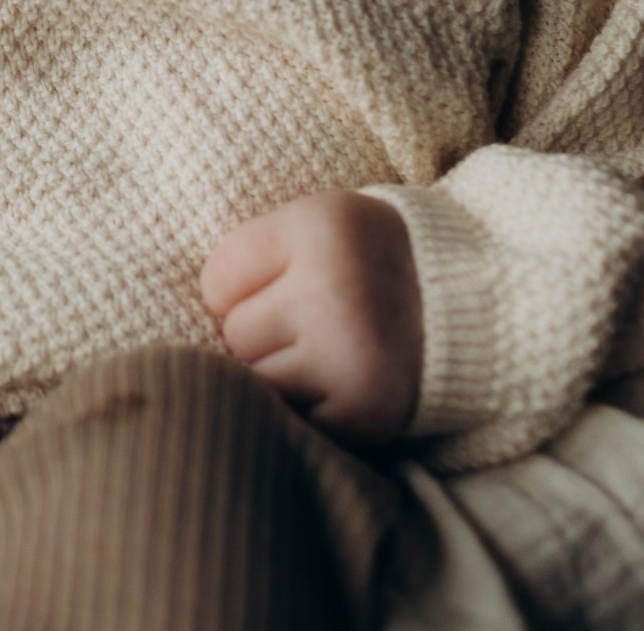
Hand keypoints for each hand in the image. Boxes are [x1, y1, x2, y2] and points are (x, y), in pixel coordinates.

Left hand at [199, 190, 421, 444]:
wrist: (465, 302)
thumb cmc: (362, 261)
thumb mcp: (311, 223)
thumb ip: (246, 256)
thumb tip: (178, 331)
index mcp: (320, 229)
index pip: (216, 280)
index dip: (237, 287)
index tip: (278, 281)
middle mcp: (335, 293)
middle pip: (235, 336)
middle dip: (259, 332)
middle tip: (309, 319)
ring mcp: (350, 359)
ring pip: (257, 383)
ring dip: (278, 374)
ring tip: (324, 350)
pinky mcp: (364, 413)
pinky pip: (293, 421)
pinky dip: (306, 410)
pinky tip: (336, 384)